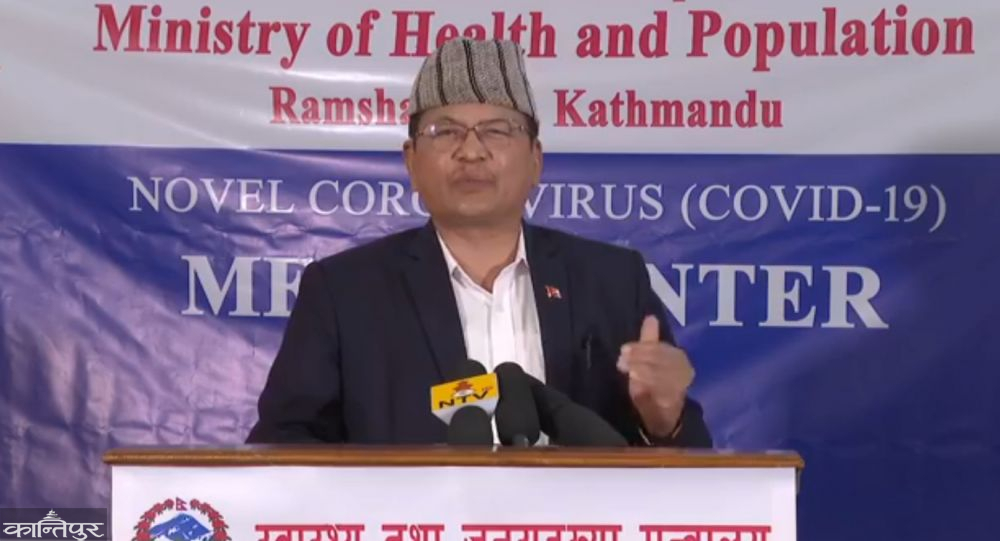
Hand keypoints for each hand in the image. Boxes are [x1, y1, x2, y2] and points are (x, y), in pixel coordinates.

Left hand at [617, 315, 693, 437]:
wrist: (662, 415)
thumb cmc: (654, 383)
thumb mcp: (648, 359)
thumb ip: (650, 339)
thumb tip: (651, 317)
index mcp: (678, 356)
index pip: (661, 348)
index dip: (642, 347)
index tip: (624, 349)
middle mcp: (684, 369)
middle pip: (662, 359)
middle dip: (640, 357)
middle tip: (621, 359)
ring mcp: (681, 386)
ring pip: (663, 374)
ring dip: (643, 370)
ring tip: (628, 369)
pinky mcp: (675, 401)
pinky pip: (663, 391)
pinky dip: (649, 385)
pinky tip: (637, 384)